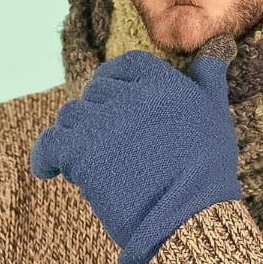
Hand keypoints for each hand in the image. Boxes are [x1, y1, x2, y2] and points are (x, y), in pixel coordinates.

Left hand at [29, 35, 241, 263]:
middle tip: (109, 146)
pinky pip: (49, 144)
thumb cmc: (207, 172)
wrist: (191, 217)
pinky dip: (45, 157)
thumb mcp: (216, 115)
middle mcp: (131, 96)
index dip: (115, 82)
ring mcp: (104, 124)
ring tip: (89, 161)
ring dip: (75, 136)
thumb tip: (217, 45)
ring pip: (70, 115)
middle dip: (97, 116)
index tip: (115, 104)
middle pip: (95, 92)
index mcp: (163, 83)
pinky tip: (50, 170)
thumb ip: (209, 77)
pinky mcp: (82, 153)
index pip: (126, 65)